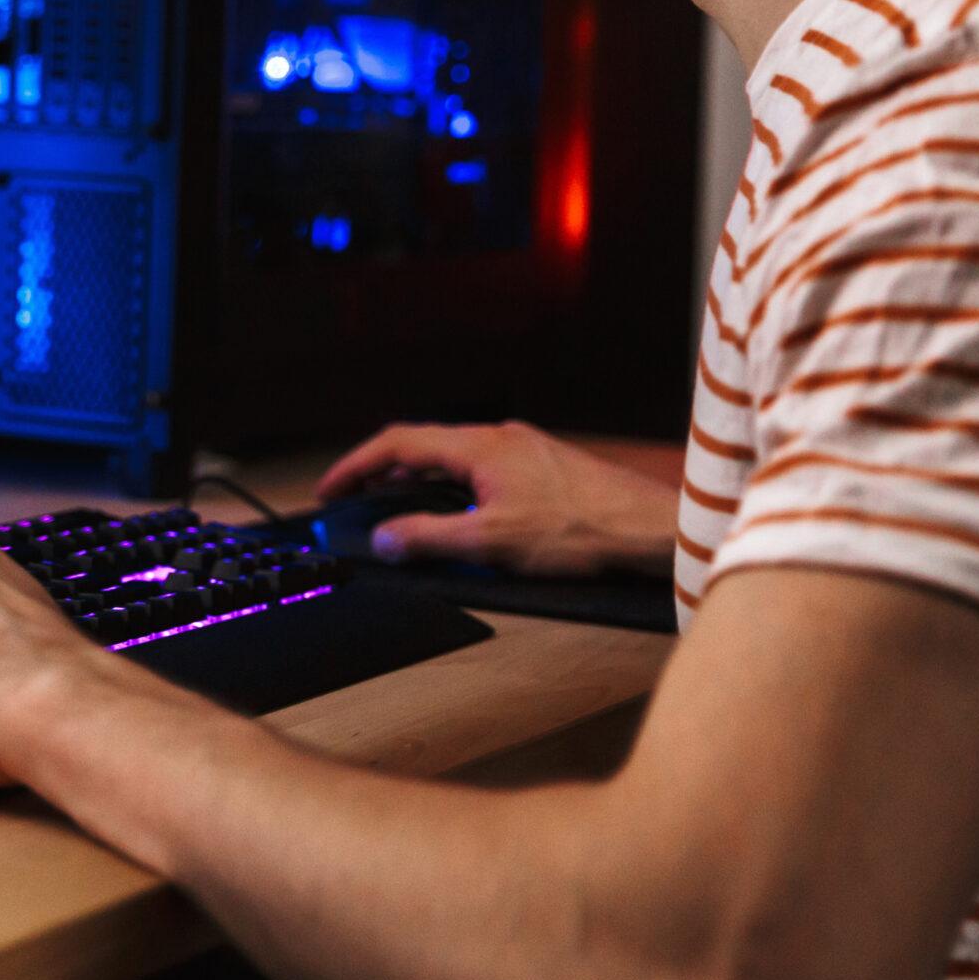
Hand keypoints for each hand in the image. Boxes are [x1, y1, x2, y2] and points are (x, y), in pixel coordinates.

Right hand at [315, 421, 677, 576]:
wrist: (647, 528)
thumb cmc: (580, 531)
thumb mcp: (492, 542)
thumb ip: (431, 538)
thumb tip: (385, 539)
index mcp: (479, 446)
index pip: (398, 443)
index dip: (356, 465)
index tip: (331, 490)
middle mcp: (499, 437)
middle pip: (424, 446)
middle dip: (382, 472)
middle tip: (356, 500)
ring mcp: (523, 448)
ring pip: (454, 457)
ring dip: (419, 480)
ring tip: (398, 509)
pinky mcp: (542, 466)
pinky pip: (480, 467)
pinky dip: (452, 485)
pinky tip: (459, 513)